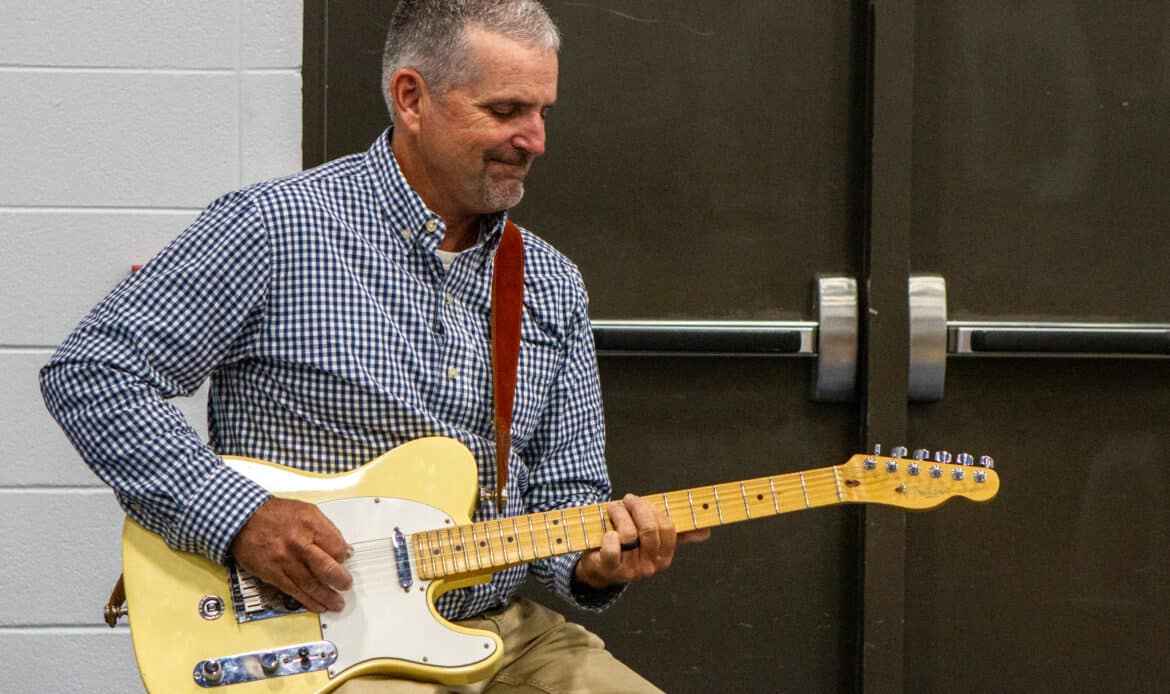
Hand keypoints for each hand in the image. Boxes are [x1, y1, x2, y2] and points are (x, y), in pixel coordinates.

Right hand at [229, 497, 352, 612]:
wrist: (243, 519)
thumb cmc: (275, 514)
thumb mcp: (307, 511)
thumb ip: (327, 529)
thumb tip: (344, 548)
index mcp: (310, 525)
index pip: (337, 547)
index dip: (343, 555)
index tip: (345, 559)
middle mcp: (298, 543)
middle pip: (326, 567)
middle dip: (340, 580)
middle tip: (346, 585)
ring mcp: (285, 560)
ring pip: (311, 584)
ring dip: (326, 596)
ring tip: (336, 603)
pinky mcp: (273, 573)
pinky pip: (293, 590)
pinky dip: (308, 600)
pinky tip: (317, 605)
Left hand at [573, 494, 710, 589]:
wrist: (599, 564)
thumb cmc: (627, 544)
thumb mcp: (652, 537)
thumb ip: (678, 533)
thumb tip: (707, 531)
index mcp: (664, 556)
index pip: (668, 527)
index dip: (652, 510)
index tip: (639, 501)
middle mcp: (650, 565)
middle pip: (649, 529)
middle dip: (637, 508)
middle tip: (626, 500)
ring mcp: (631, 569)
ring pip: (629, 533)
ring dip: (618, 514)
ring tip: (613, 510)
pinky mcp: (611, 568)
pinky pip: (612, 547)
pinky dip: (608, 535)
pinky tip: (606, 533)